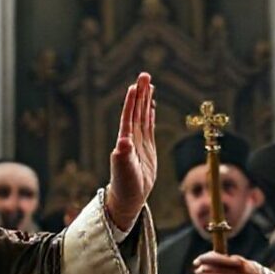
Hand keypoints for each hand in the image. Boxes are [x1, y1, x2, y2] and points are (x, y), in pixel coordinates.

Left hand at [106, 73, 156, 230]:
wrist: (129, 198)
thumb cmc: (124, 185)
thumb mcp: (124, 170)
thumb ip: (123, 156)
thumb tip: (123, 142)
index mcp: (125, 141)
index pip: (129, 117)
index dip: (132, 101)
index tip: (135, 85)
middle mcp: (131, 138)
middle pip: (137, 111)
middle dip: (141, 94)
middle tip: (145, 75)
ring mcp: (139, 143)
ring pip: (143, 116)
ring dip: (146, 101)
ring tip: (149, 85)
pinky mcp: (147, 149)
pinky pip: (149, 127)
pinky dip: (150, 116)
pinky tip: (151, 107)